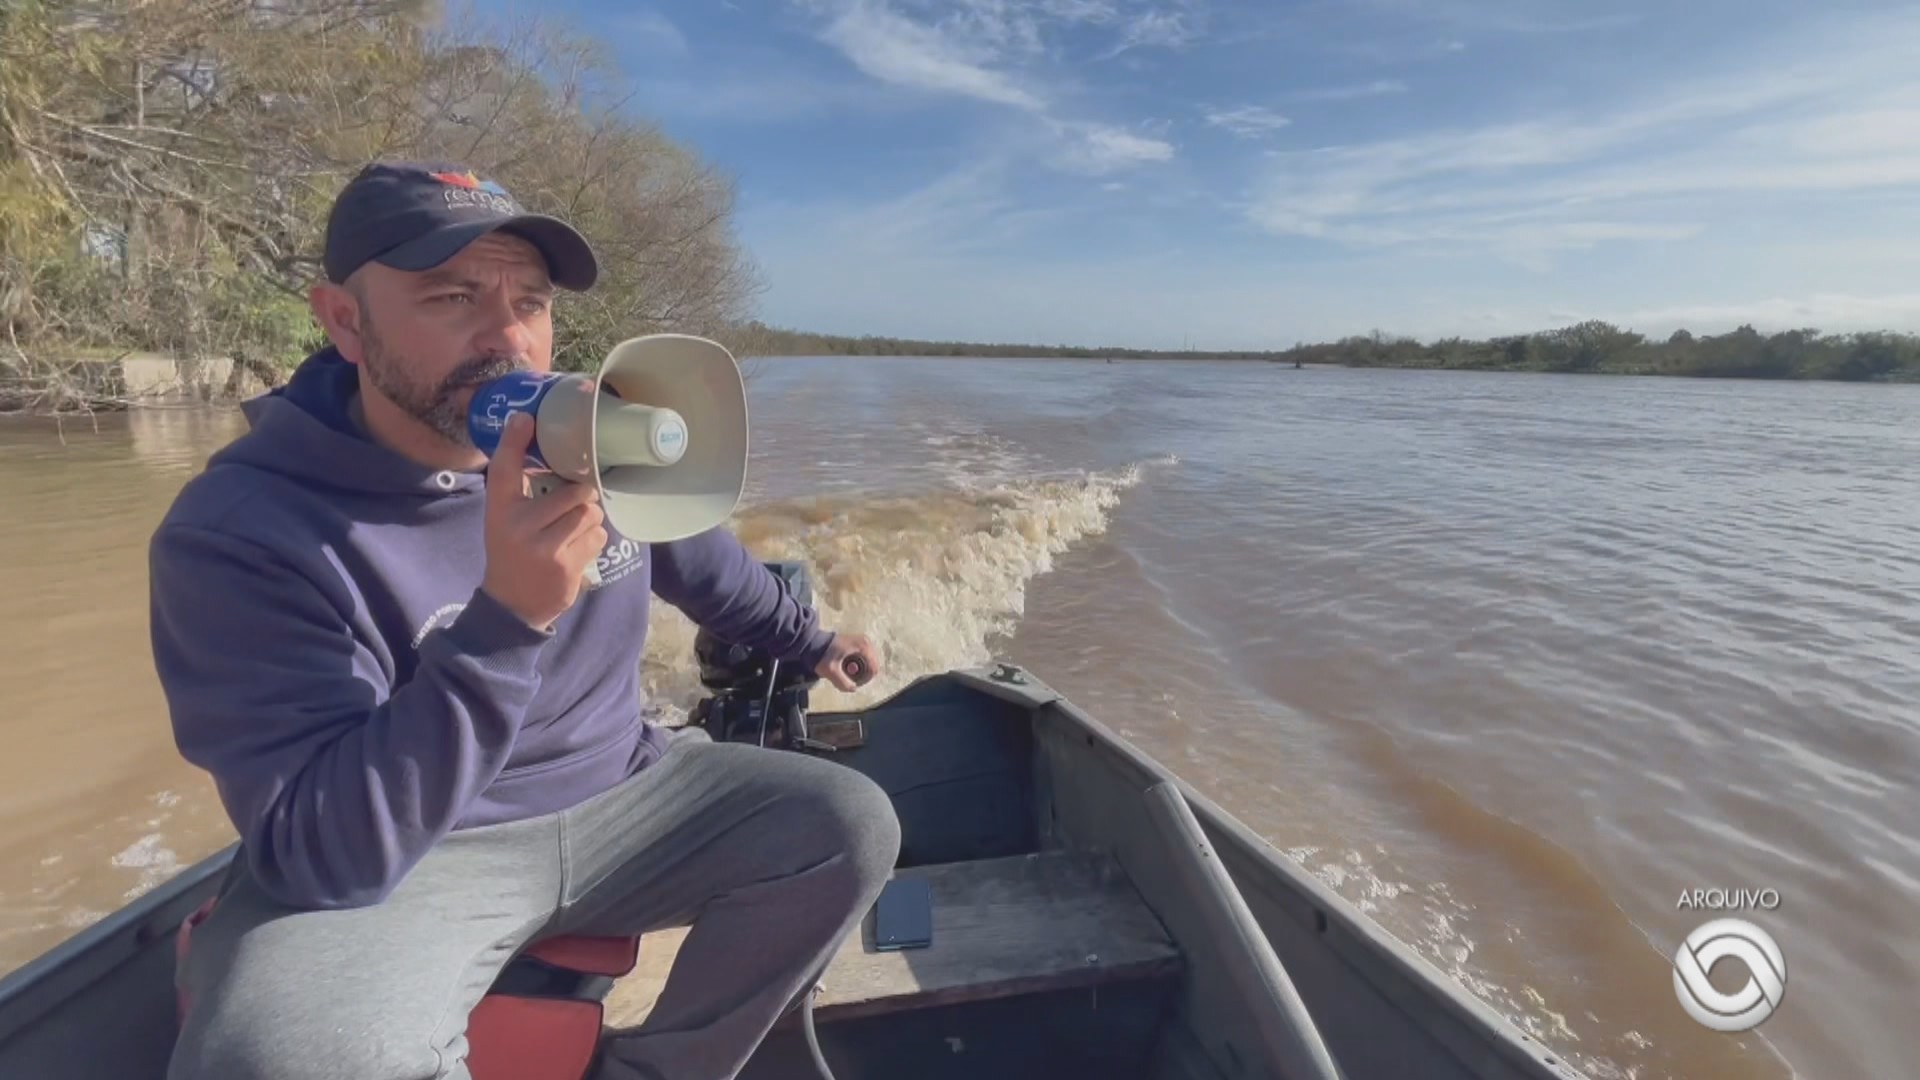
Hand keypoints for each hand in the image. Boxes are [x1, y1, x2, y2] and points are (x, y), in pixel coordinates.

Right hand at [480, 412, 607, 629]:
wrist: (512, 603)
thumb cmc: (513, 549)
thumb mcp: (504, 516)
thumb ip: (519, 482)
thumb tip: (528, 427)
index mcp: (500, 510)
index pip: (505, 469)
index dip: (514, 441)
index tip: (526, 418)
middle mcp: (519, 526)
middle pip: (575, 493)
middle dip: (581, 498)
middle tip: (573, 506)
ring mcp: (545, 548)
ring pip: (590, 515)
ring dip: (589, 520)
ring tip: (573, 530)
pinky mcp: (567, 567)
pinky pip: (598, 537)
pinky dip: (593, 540)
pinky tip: (576, 549)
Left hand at [815, 632, 879, 691]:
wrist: (813, 642)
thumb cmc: (822, 654)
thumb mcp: (831, 671)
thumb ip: (843, 683)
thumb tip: (854, 689)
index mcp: (863, 646)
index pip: (874, 668)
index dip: (865, 679)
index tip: (853, 683)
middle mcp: (866, 642)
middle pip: (873, 665)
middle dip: (863, 675)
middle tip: (849, 679)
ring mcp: (863, 641)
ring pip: (869, 662)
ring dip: (860, 670)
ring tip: (845, 671)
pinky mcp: (859, 643)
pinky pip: (865, 658)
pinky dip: (858, 665)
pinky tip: (846, 665)